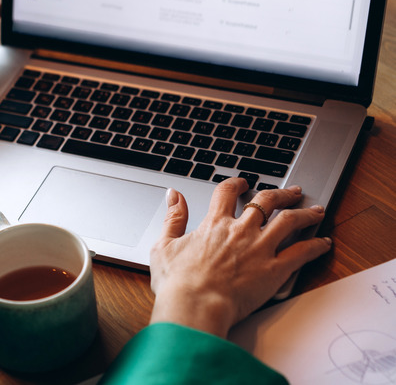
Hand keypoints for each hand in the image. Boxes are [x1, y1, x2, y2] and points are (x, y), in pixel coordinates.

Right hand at [149, 178, 331, 337]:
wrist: (195, 306)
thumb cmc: (177, 283)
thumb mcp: (164, 245)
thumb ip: (172, 217)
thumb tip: (173, 195)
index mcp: (214, 224)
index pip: (227, 192)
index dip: (236, 183)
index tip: (243, 182)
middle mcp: (241, 231)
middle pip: (267, 201)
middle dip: (282, 193)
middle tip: (292, 191)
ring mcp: (260, 249)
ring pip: (290, 221)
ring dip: (305, 213)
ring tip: (316, 210)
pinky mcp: (275, 270)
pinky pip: (302, 252)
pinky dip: (315, 245)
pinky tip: (324, 243)